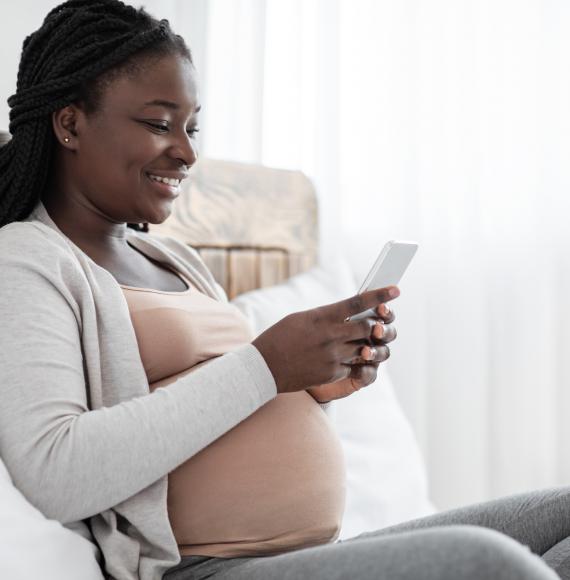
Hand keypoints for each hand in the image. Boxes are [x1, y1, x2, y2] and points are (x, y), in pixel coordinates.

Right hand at [252, 286, 399, 393]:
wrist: (264, 367)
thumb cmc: (280, 337)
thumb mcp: (302, 319)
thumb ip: (326, 316)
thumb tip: (346, 315)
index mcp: (322, 316)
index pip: (358, 302)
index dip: (380, 296)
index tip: (396, 290)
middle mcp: (331, 335)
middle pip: (367, 327)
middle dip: (375, 325)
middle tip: (378, 323)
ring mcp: (333, 356)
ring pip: (364, 348)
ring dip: (366, 344)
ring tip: (361, 342)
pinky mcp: (332, 373)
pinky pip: (353, 366)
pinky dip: (353, 361)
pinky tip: (344, 359)